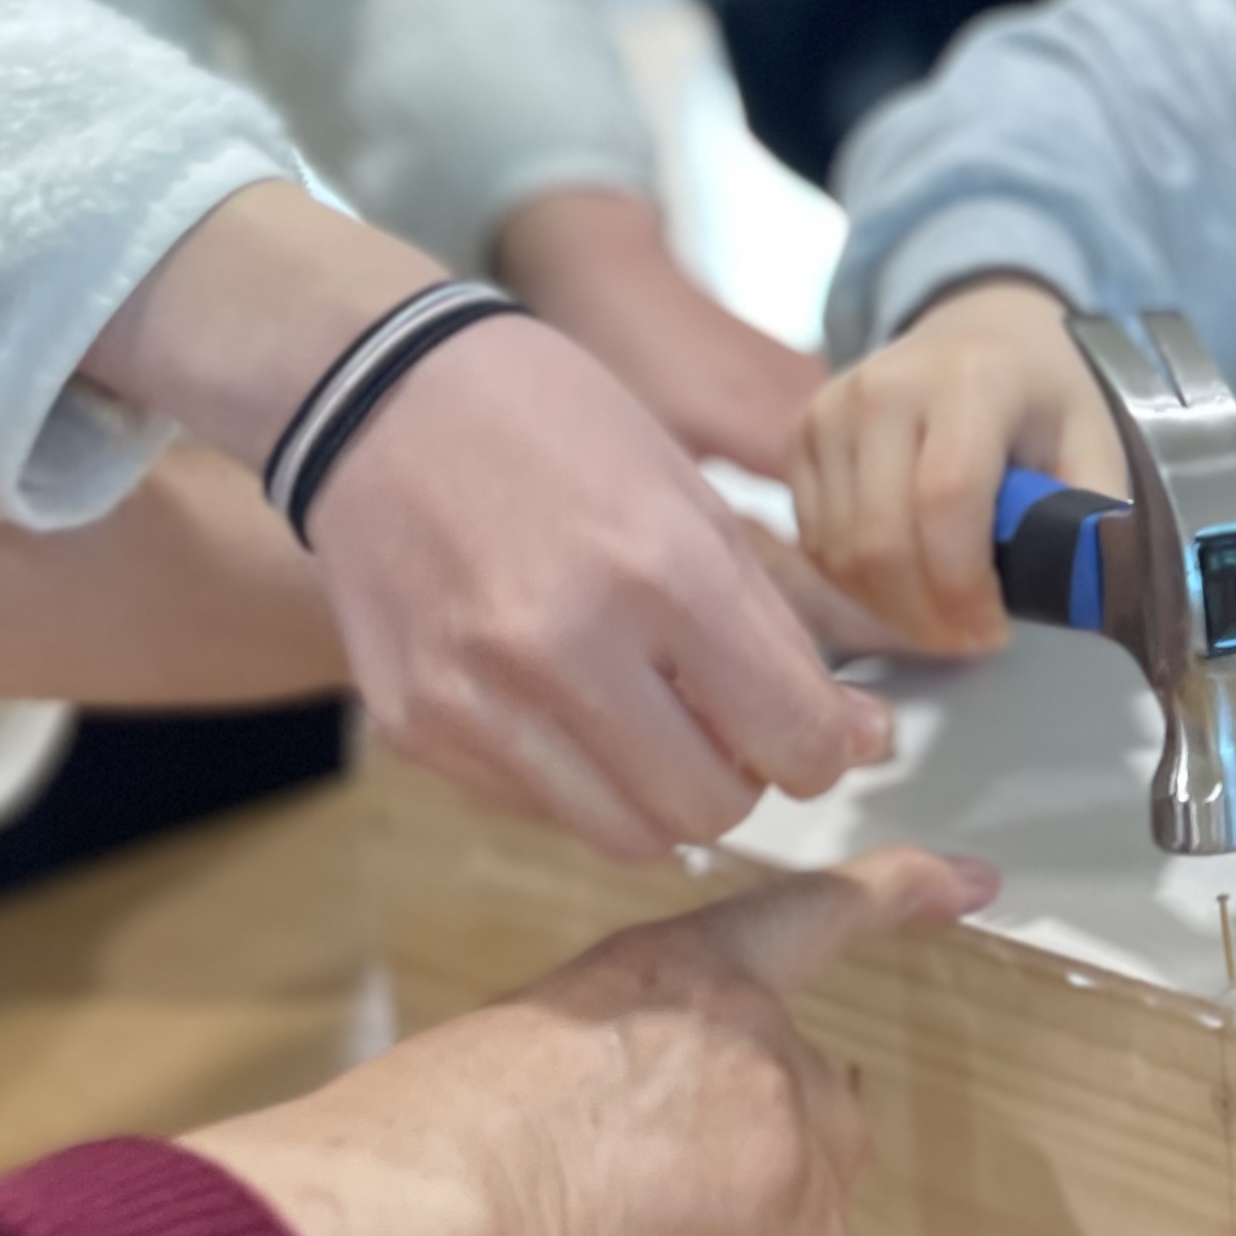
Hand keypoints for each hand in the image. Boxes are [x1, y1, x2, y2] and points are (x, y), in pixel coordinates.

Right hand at [83, 184, 887, 863]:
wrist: (377, 398)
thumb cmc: (553, 428)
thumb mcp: (693, 501)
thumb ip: (777, 631)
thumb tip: (857, 738)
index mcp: (658, 570)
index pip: (790, 736)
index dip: (823, 750)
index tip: (820, 733)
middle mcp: (562, 646)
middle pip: (711, 811)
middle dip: (745, 781)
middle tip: (736, 729)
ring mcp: (477, 697)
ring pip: (627, 836)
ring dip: (664, 797)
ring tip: (657, 723)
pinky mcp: (416, 725)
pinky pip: (540, 808)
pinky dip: (580, 780)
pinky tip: (572, 706)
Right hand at [185, 847, 992, 1235]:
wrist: (422, 1204)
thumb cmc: (419, 1148)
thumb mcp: (531, 1063)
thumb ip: (627, 1086)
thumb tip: (635, 1184)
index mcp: (677, 966)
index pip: (815, 912)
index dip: (901, 891)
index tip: (972, 882)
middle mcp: (755, 1025)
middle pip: (818, 1121)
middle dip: (748, 1204)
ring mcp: (789, 1116)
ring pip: (807, 1223)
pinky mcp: (797, 1218)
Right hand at [789, 278, 1128, 658]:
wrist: (979, 329)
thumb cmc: (1042, 394)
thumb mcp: (1096, 440)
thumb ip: (1090, 517)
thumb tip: (1081, 597)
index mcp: (972, 380)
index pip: (946, 499)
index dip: (963, 585)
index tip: (994, 629)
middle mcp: (886, 388)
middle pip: (881, 539)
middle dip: (924, 615)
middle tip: (968, 640)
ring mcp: (832, 409)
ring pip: (839, 552)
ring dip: (889, 609)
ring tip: (941, 618)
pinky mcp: (801, 435)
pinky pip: (815, 541)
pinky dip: (856, 584)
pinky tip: (904, 585)